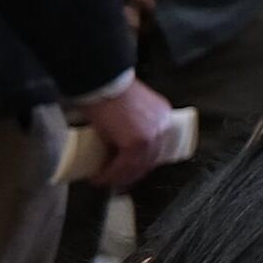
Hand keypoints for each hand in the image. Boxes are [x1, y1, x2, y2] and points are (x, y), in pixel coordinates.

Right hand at [78, 75, 179, 193]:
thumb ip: (131, 127)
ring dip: (119, 177)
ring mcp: (152, 137)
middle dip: (131, 174)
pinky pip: (124, 166)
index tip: (130, 171)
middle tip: (117, 181)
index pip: (156, 148)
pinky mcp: (137, 143)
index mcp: (163, 118)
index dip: (142, 163)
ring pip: (137, 167)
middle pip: (149, 161)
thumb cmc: (109, 91)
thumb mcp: (128, 111)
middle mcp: (162, 128)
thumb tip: (117, 145)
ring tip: (104, 181)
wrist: (102, 81)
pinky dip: (110, 174)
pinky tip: (99, 177)